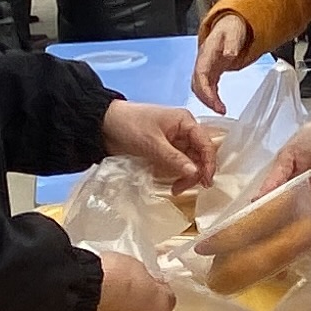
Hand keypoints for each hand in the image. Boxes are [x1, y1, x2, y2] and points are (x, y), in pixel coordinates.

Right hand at [86, 251, 176, 310]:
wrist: (85, 291)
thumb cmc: (114, 276)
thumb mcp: (139, 267)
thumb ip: (148, 280)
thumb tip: (146, 283)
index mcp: (163, 308)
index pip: (168, 296)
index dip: (158, 286)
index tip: (150, 280)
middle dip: (148, 303)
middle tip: (136, 290)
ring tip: (120, 298)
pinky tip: (109, 307)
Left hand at [101, 99, 218, 189]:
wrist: (103, 125)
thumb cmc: (129, 125)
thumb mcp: (152, 143)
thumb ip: (174, 159)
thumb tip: (196, 173)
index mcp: (185, 122)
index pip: (206, 144)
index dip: (208, 164)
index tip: (205, 182)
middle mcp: (183, 131)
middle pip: (199, 155)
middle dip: (195, 173)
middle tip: (182, 188)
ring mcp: (174, 141)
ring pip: (189, 162)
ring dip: (185, 176)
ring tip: (174, 188)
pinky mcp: (164, 151)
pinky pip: (177, 164)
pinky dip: (175, 174)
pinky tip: (169, 183)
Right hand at [191, 11, 256, 110]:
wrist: (228, 25)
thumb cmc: (230, 29)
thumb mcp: (233, 32)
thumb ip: (232, 43)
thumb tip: (230, 54)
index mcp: (206, 53)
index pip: (200, 74)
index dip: (205, 89)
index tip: (214, 101)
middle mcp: (202, 61)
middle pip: (197, 84)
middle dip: (206, 99)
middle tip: (219, 109)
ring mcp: (204, 67)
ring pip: (200, 87)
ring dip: (208, 100)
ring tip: (221, 110)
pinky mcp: (209, 72)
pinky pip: (206, 87)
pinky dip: (211, 97)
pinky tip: (219, 104)